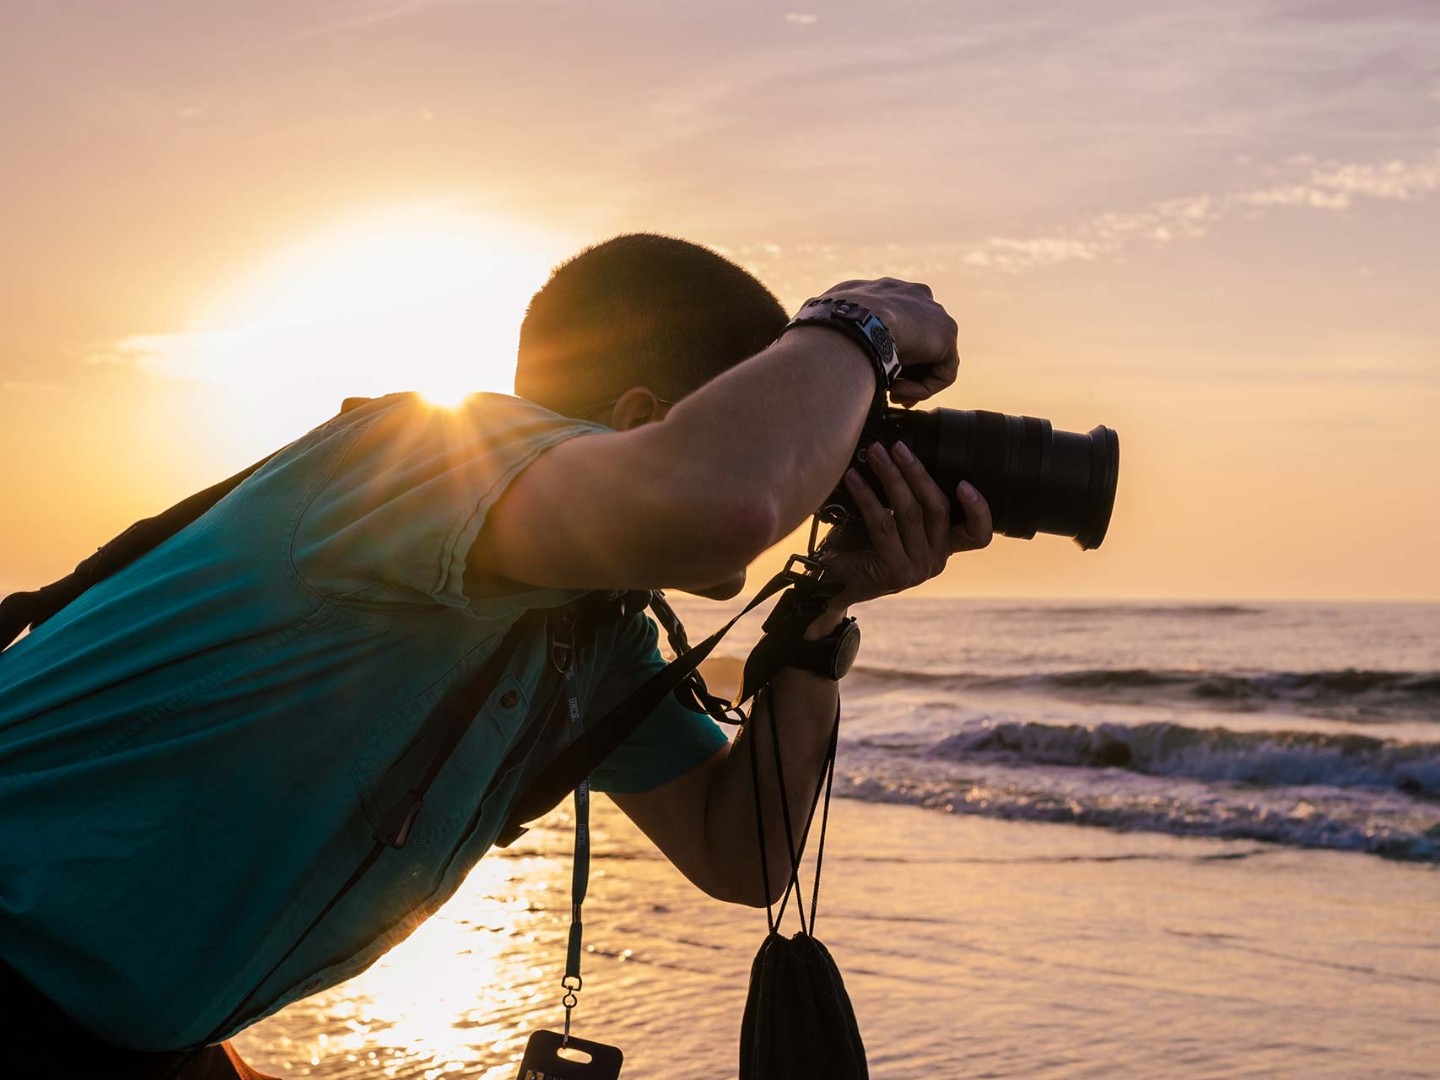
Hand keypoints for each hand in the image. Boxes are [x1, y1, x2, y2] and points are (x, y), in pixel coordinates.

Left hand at [817, 438, 991, 611]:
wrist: (834, 582)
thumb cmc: (861, 546)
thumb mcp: (893, 522)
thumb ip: (907, 500)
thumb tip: (899, 453)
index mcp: (943, 546)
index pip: (977, 535)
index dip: (979, 510)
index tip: (965, 483)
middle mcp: (936, 560)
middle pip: (938, 508)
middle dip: (917, 472)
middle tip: (897, 447)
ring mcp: (918, 569)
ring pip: (910, 513)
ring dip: (891, 477)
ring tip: (875, 455)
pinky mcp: (896, 572)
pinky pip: (884, 525)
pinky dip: (868, 496)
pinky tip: (854, 479)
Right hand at [818, 277, 959, 405]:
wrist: (847, 326)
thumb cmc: (824, 328)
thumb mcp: (819, 322)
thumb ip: (827, 329)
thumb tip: (799, 344)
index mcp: (881, 291)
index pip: (892, 321)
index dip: (885, 349)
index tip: (873, 370)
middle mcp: (910, 295)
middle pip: (916, 341)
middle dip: (905, 369)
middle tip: (889, 391)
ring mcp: (932, 313)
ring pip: (930, 360)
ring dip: (911, 382)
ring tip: (890, 394)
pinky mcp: (946, 334)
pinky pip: (944, 372)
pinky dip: (923, 389)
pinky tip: (898, 391)